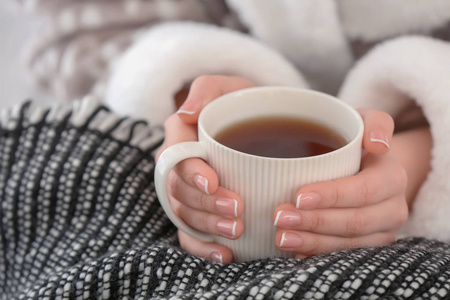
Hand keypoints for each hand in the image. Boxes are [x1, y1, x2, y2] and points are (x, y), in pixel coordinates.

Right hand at [156, 75, 253, 262]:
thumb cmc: (246, 105)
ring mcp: (188, 191)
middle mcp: (179, 165)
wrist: (262, 124)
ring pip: (184, 215)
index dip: (191, 173)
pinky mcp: (200, 210)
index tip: (215, 182)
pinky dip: (203, 247)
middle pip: (179, 191)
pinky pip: (190, 234)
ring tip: (235, 233)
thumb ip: (206, 89)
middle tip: (236, 212)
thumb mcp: (231, 87)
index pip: (176, 156)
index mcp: (181, 136)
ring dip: (207, 228)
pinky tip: (225, 255)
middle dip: (205, 205)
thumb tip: (186, 113)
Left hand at [273, 109, 408, 257]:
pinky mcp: (368, 246)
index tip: (299, 196)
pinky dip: (318, 254)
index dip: (333, 196)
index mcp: (391, 177)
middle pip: (354, 222)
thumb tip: (377, 143)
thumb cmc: (355, 140)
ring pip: (348, 244)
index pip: (363, 190)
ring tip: (281, 236)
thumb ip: (374, 122)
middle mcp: (393, 208)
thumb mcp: (364, 121)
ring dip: (312, 242)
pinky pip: (344, 256)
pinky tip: (294, 251)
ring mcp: (382, 231)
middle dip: (315, 222)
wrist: (365, 166)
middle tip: (279, 217)